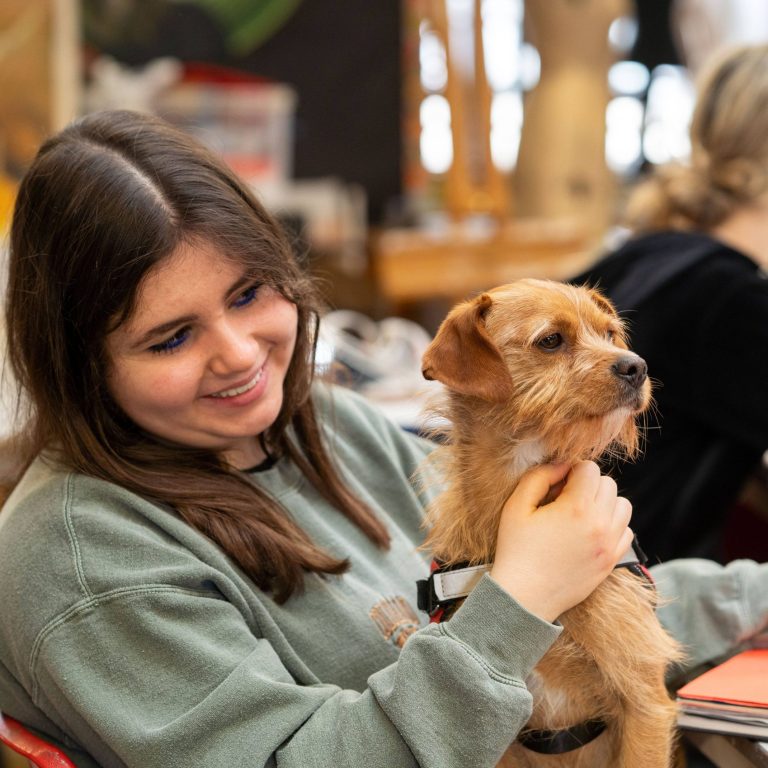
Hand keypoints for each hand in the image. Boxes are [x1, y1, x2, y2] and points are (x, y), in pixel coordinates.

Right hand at [489, 461, 632, 622]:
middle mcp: (600, 524)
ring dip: (605, 503)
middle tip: (565, 498)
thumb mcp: (516, 505)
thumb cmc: (517, 549)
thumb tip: (561, 466)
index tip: (557, 484)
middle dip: (588, 484)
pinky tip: (590, 531)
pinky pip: (626, 531)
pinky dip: (612, 525)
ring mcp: (609, 544)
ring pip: (623, 505)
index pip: (590, 468)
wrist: (524, 596)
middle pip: (609, 484)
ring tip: (581, 513)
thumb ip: (539, 476)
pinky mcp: (612, 561)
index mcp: (576, 507)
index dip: (571, 470)